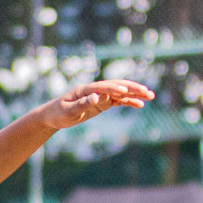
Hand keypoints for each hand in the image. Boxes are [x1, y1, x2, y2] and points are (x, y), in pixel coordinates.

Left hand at [39, 79, 153, 130]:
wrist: (52, 115)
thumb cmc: (58, 113)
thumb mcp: (68, 111)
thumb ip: (81, 104)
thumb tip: (96, 97)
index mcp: (85, 89)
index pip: (103, 87)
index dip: (115, 89)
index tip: (126, 92)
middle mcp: (95, 90)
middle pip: (116, 86)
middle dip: (132, 89)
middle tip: (147, 92)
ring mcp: (99, 96)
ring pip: (120, 93)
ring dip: (135, 94)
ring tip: (150, 96)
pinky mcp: (101, 103)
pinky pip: (117, 101)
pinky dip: (128, 102)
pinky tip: (139, 105)